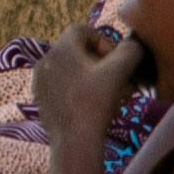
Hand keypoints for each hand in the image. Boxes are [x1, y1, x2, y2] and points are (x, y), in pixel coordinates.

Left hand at [38, 17, 148, 148]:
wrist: (74, 142)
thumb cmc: (95, 103)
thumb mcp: (119, 72)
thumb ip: (130, 51)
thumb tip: (133, 45)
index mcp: (60, 48)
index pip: (83, 30)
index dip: (104, 41)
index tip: (117, 62)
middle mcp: (45, 60)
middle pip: (78, 52)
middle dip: (103, 64)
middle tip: (119, 82)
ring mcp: (40, 81)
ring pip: (73, 70)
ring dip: (94, 78)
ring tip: (112, 96)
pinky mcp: (41, 100)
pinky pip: (64, 86)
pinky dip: (80, 91)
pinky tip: (95, 108)